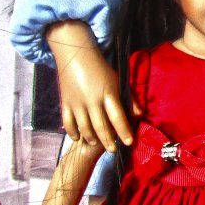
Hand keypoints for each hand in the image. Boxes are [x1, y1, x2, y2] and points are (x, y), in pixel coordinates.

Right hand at [47, 21, 131, 150]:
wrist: (75, 53)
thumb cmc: (100, 67)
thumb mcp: (117, 80)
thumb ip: (128, 98)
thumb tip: (139, 114)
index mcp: (108, 93)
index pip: (118, 116)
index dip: (124, 131)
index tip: (129, 142)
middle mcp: (92, 100)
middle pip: (101, 126)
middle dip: (108, 141)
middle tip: (114, 150)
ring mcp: (77, 102)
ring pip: (84, 127)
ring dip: (92, 138)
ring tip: (97, 143)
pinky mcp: (65, 102)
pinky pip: (68, 122)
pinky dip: (72, 132)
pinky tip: (78, 138)